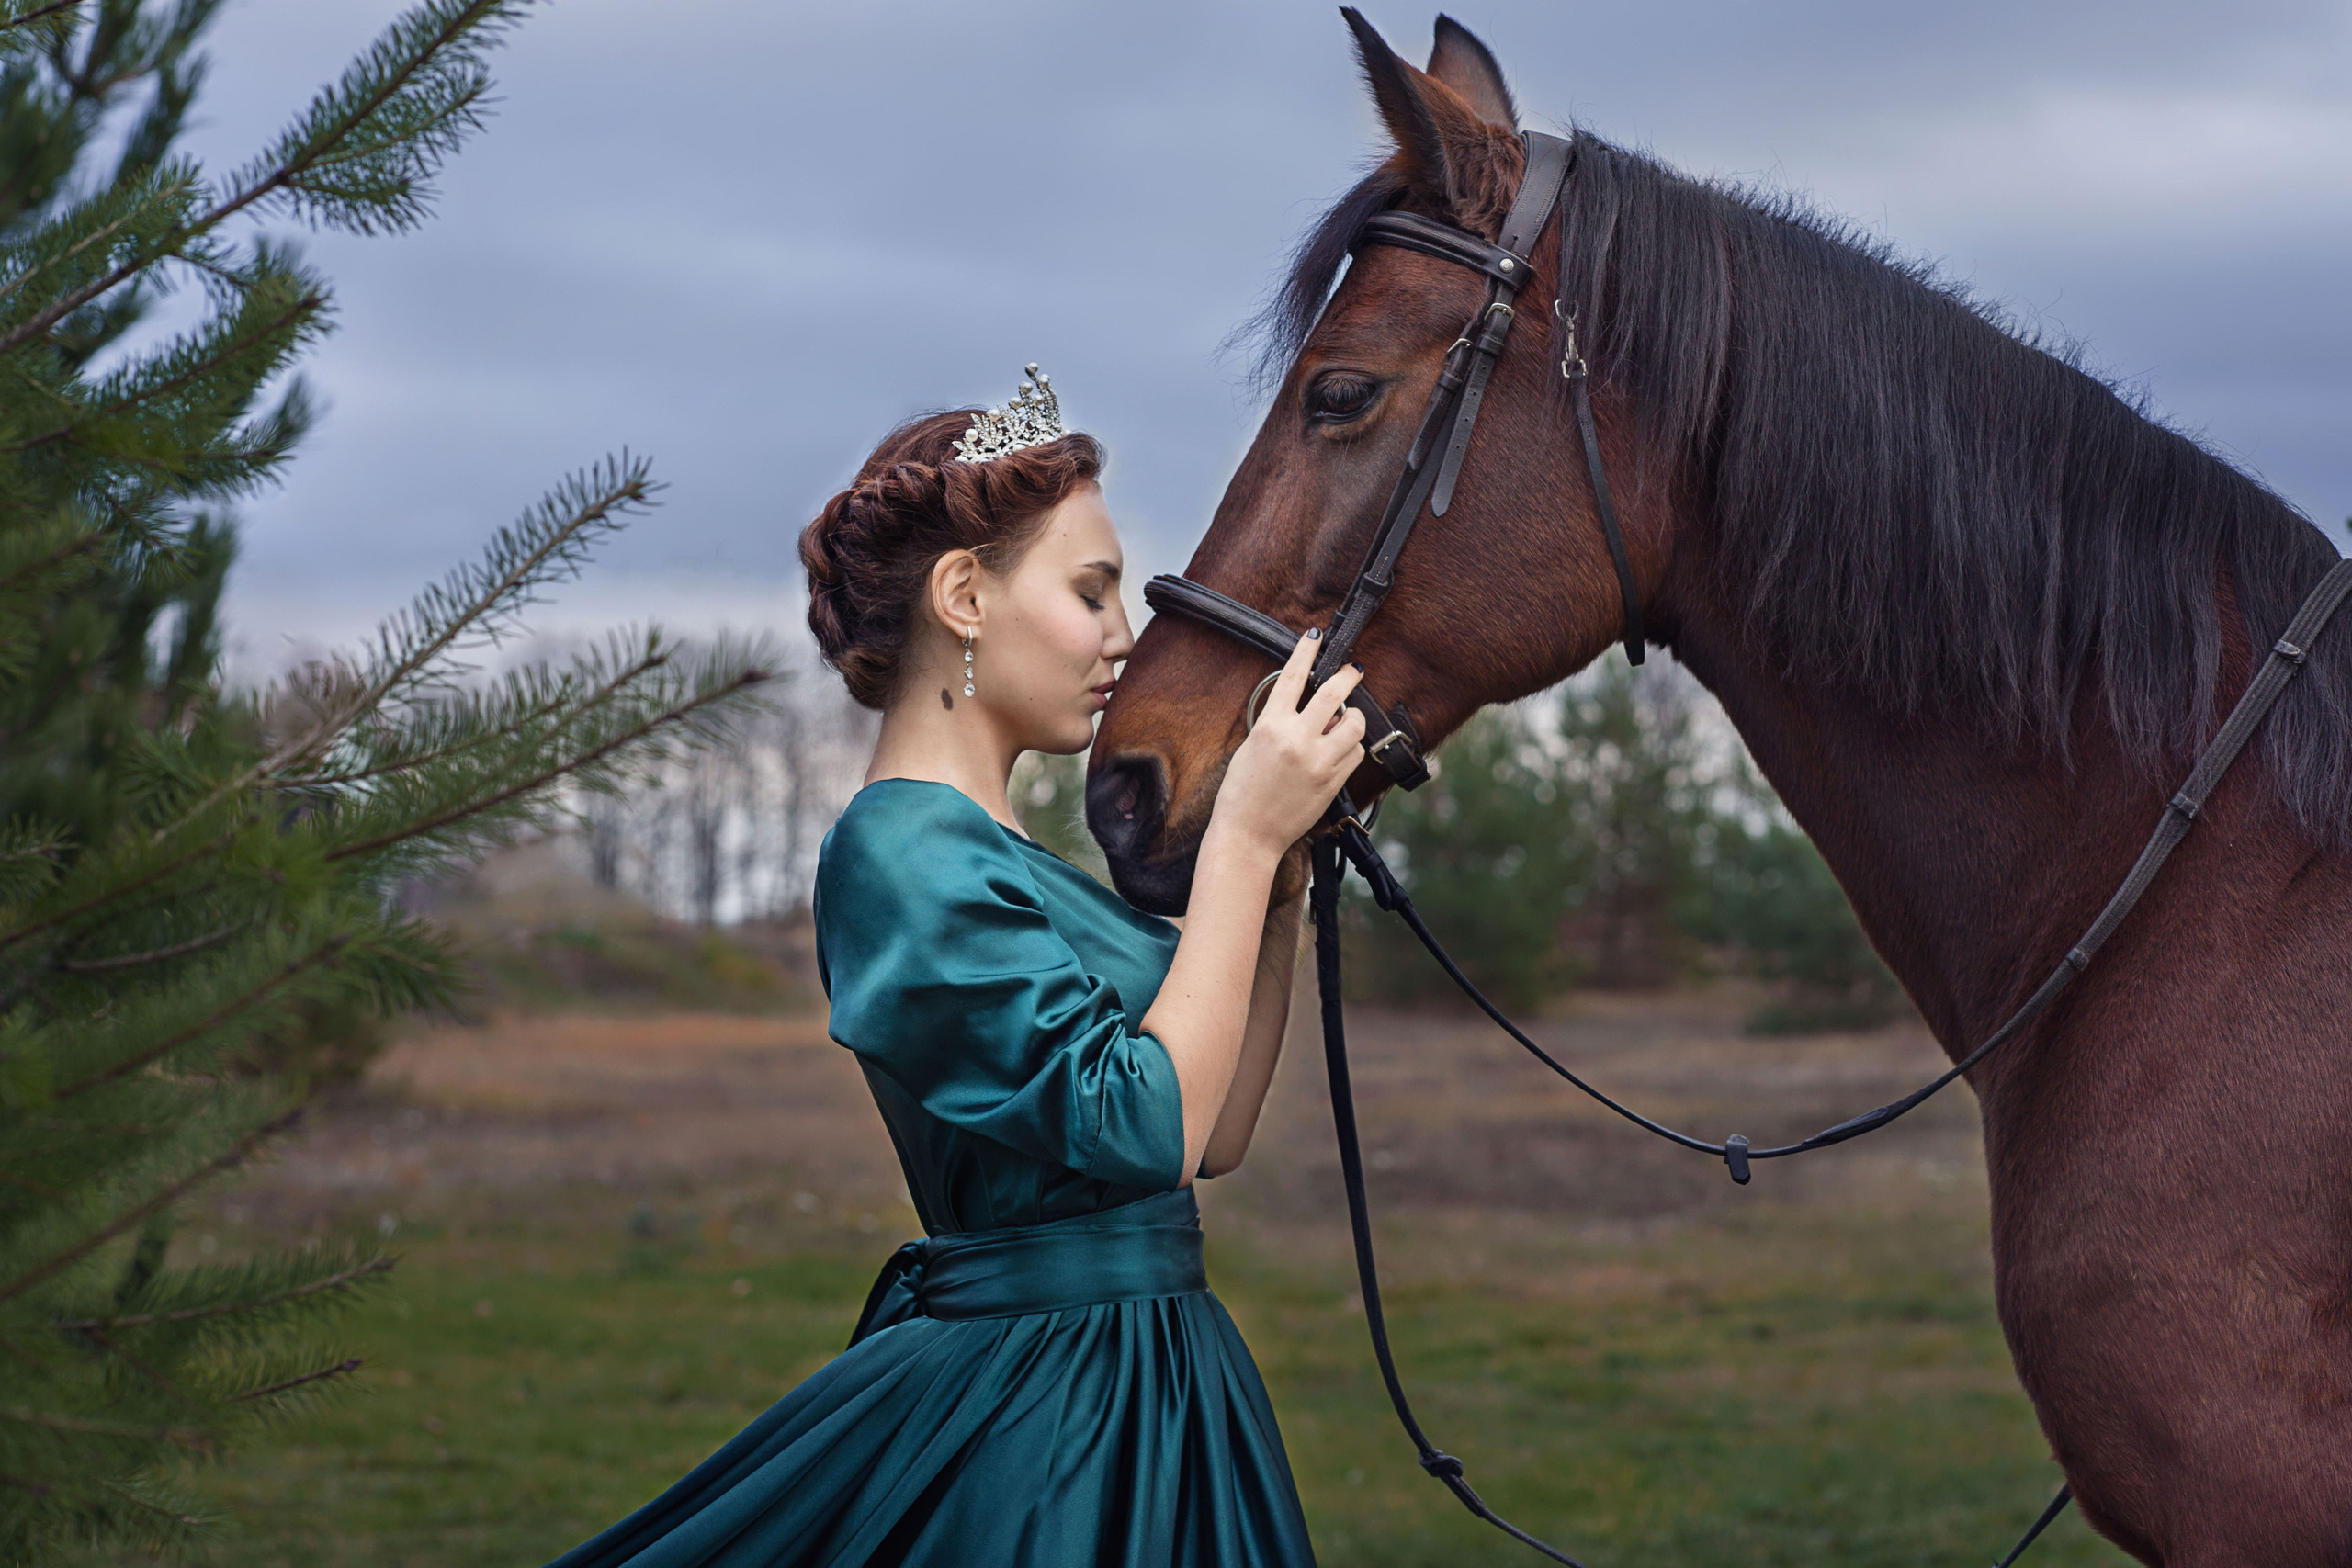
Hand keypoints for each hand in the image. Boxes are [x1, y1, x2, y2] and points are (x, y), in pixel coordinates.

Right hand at [1208, 630, 1367, 857]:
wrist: (1248, 835)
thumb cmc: (1242, 793)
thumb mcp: (1253, 748)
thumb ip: (1282, 725)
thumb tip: (1318, 713)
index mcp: (1270, 726)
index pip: (1292, 676)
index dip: (1306, 650)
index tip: (1317, 635)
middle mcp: (1297, 740)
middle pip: (1334, 693)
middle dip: (1348, 675)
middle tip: (1354, 669)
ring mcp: (1318, 761)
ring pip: (1355, 724)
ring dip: (1354, 718)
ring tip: (1345, 723)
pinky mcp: (1333, 782)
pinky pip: (1355, 753)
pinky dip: (1351, 747)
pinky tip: (1339, 751)